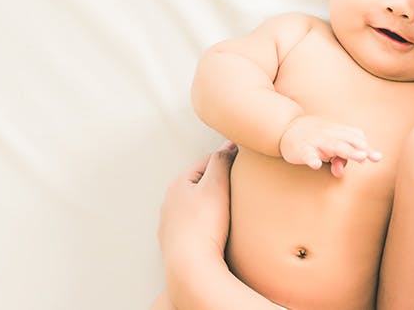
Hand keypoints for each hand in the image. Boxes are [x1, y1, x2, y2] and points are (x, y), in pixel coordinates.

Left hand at [158, 143, 237, 269]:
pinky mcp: (176, 244)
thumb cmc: (203, 225)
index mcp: (178, 183)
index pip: (207, 162)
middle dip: (219, 184)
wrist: (191, 267)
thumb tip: (227, 146)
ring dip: (212, 205)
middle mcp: (170, 202)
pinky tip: (219, 231)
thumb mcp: (216, 185)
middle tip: (239, 190)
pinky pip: (195, 226)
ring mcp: (171, 224)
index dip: (228, 161)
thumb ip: (222, 161)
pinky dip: (207, 224)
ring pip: (197, 206)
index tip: (244, 167)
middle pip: (200, 184)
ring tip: (230, 211)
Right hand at [279, 115, 381, 176]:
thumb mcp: (329, 144)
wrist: (287, 127)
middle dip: (358, 148)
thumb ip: (340, 157)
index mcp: (338, 132)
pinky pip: (308, 154)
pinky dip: (312, 159)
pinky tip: (316, 165)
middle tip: (367, 156)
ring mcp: (316, 141)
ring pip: (332, 146)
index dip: (366, 147)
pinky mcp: (302, 149)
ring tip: (359, 158)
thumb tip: (340, 172)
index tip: (377, 157)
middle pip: (347, 141)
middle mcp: (329, 135)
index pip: (356, 137)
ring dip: (346, 152)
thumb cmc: (314, 137)